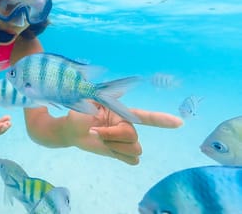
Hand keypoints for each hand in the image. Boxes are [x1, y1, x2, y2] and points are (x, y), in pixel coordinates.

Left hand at [65, 103, 182, 164]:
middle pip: (132, 136)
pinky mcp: (121, 154)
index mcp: (123, 113)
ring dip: (114, 146)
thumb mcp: (87, 101)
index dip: (162, 120)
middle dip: (111, 135)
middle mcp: (128, 127)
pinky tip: (108, 149)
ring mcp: (125, 141)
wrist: (71, 130)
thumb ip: (102, 95)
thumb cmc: (79, 113)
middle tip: (93, 131)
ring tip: (100, 139)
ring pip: (134, 150)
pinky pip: (132, 161)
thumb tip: (122, 88)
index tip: (179, 123)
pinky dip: (119, 156)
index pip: (146, 117)